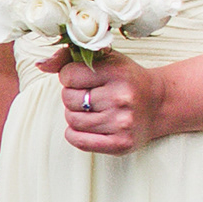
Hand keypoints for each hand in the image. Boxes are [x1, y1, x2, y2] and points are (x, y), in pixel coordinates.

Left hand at [45, 47, 165, 154]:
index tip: (86, 79)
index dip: (71, 77)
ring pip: (71, 120)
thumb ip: (69, 57)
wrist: (161, 103)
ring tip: (96, 110)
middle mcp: (121, 98)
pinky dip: (76, 133)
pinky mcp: (120, 144)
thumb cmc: (126, 79)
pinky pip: (77, 140)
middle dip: (74, 97)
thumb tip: (41, 63)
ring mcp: (122, 123)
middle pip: (68, 99)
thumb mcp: (105, 60)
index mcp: (118, 72)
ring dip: (76, 115)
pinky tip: (91, 126)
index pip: (68, 75)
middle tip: (93, 96)